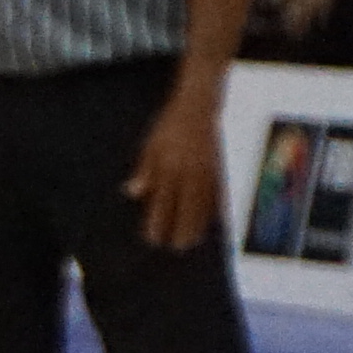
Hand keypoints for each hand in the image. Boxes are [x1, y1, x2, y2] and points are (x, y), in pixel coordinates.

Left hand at [130, 82, 221, 251]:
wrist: (199, 104)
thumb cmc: (171, 125)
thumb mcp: (151, 144)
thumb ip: (144, 170)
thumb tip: (132, 192)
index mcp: (166, 164)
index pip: (161, 201)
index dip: (158, 222)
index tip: (154, 238)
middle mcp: (187, 169)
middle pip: (184, 207)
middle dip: (181, 230)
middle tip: (177, 247)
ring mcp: (206, 169)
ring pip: (203, 204)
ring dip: (198, 224)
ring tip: (193, 241)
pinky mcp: (219, 168)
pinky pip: (218, 194)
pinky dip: (215, 210)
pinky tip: (213, 223)